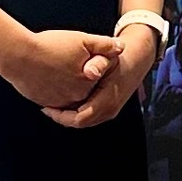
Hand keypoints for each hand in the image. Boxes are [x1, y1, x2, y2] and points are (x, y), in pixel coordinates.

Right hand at [4, 28, 124, 107]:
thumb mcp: (82, 40)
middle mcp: (75, 97)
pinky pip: (54, 101)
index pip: (98, 79)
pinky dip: (55, 91)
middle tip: (72, 63)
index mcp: (88, 83)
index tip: (87, 59)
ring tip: (61, 69)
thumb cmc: (50, 46)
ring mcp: (58, 102)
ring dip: (69, 86)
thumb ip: (104, 45)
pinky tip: (50, 77)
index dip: (94, 66)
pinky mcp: (43, 101)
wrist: (18, 56)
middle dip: (82, 78)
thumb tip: (121, 47)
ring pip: (70, 97)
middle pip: (85, 89)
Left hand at [41, 23, 158, 129]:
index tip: (46, 107)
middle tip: (45, 106)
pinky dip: (73, 112)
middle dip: (61, 117)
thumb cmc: (120, 58)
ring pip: (82, 121)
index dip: (60, 116)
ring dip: (66, 115)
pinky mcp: (107, 109)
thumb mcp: (110, 57)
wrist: (136, 60)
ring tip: (52, 104)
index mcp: (107, 101)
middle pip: (78, 123)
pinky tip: (64, 101)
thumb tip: (90, 72)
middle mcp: (108, 110)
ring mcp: (109, 111)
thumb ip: (99, 62)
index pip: (78, 119)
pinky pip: (86, 116)